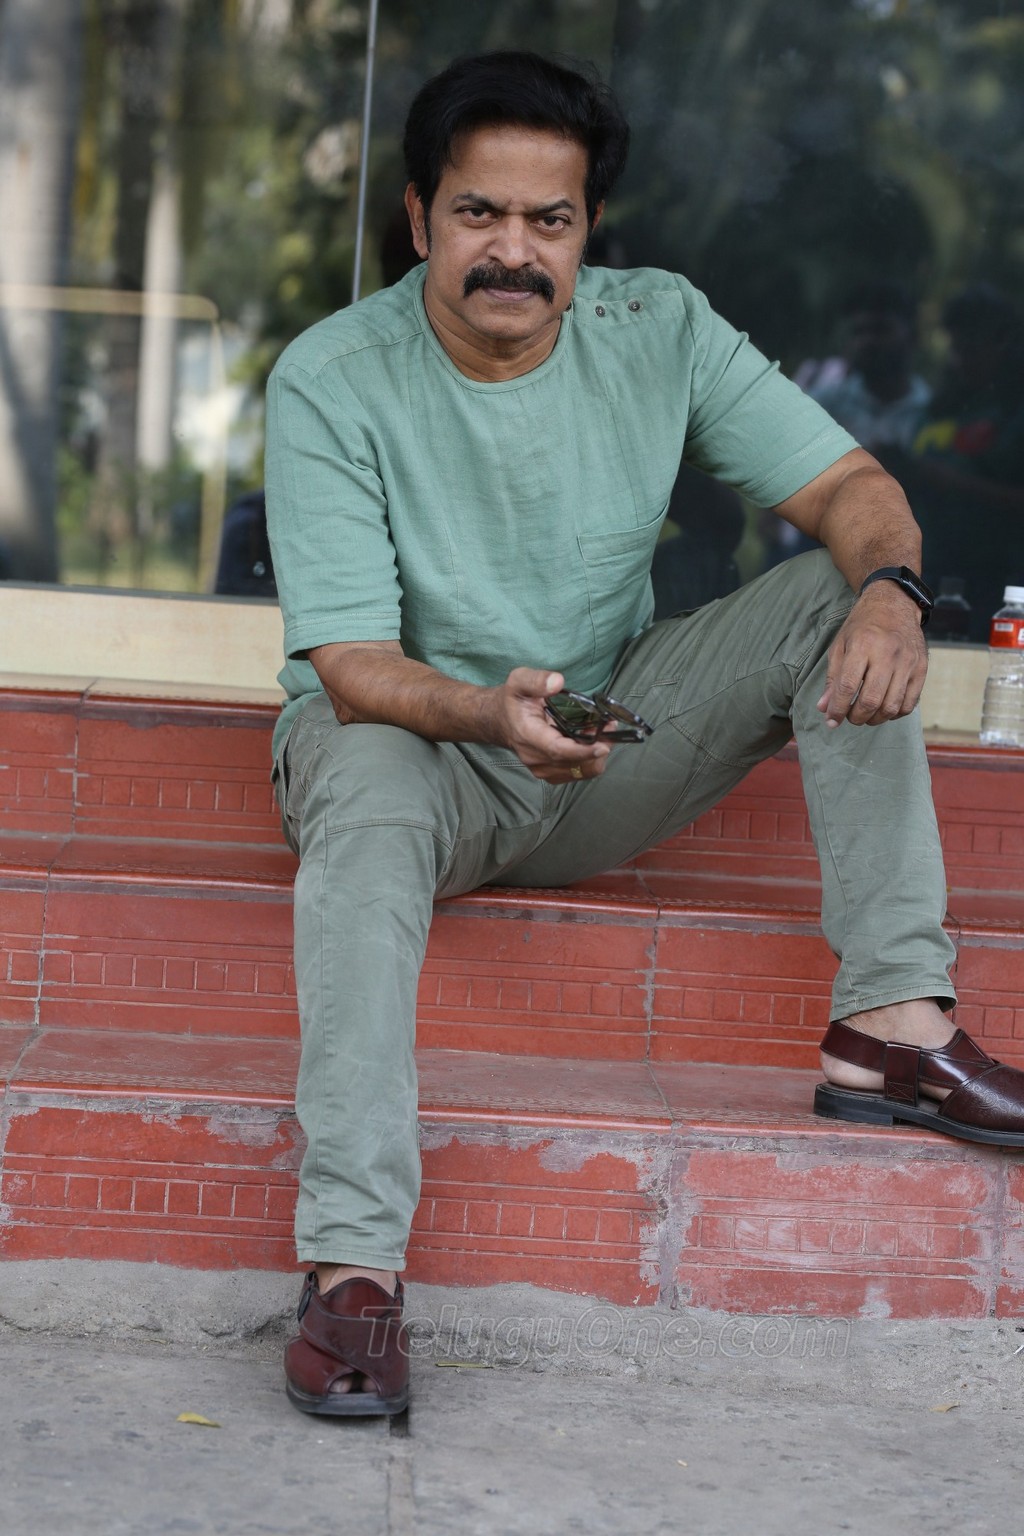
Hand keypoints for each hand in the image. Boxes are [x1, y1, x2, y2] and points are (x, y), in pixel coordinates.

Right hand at [493, 668, 612, 782]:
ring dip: (596, 755)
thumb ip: (537, 680)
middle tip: (609, 726)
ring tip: (602, 732)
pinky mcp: (549, 773)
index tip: (603, 745)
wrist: (499, 720)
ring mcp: (542, 769)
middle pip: (574, 763)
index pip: (558, 750)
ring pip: (580, 771)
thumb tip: (557, 682)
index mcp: (528, 735)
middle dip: (598, 748)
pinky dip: (589, 760)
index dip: (583, 750)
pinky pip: (577, 773)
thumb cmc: (511, 701)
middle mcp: (535, 757)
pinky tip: (591, 742)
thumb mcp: (519, 681)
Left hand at [816, 582, 927, 728]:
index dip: (837, 709)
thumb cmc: (862, 627)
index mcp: (862, 645)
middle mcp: (888, 653)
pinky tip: (883, 709)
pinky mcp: (921, 668)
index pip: (847, 686)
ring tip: (865, 715)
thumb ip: (832, 679)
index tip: (831, 720)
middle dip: (856, 717)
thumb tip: (825, 709)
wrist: (894, 605)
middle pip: (871, 700)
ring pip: (891, 706)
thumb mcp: (840, 646)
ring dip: (875, 719)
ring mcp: (908, 661)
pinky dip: (894, 714)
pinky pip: (909, 703)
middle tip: (849, 717)